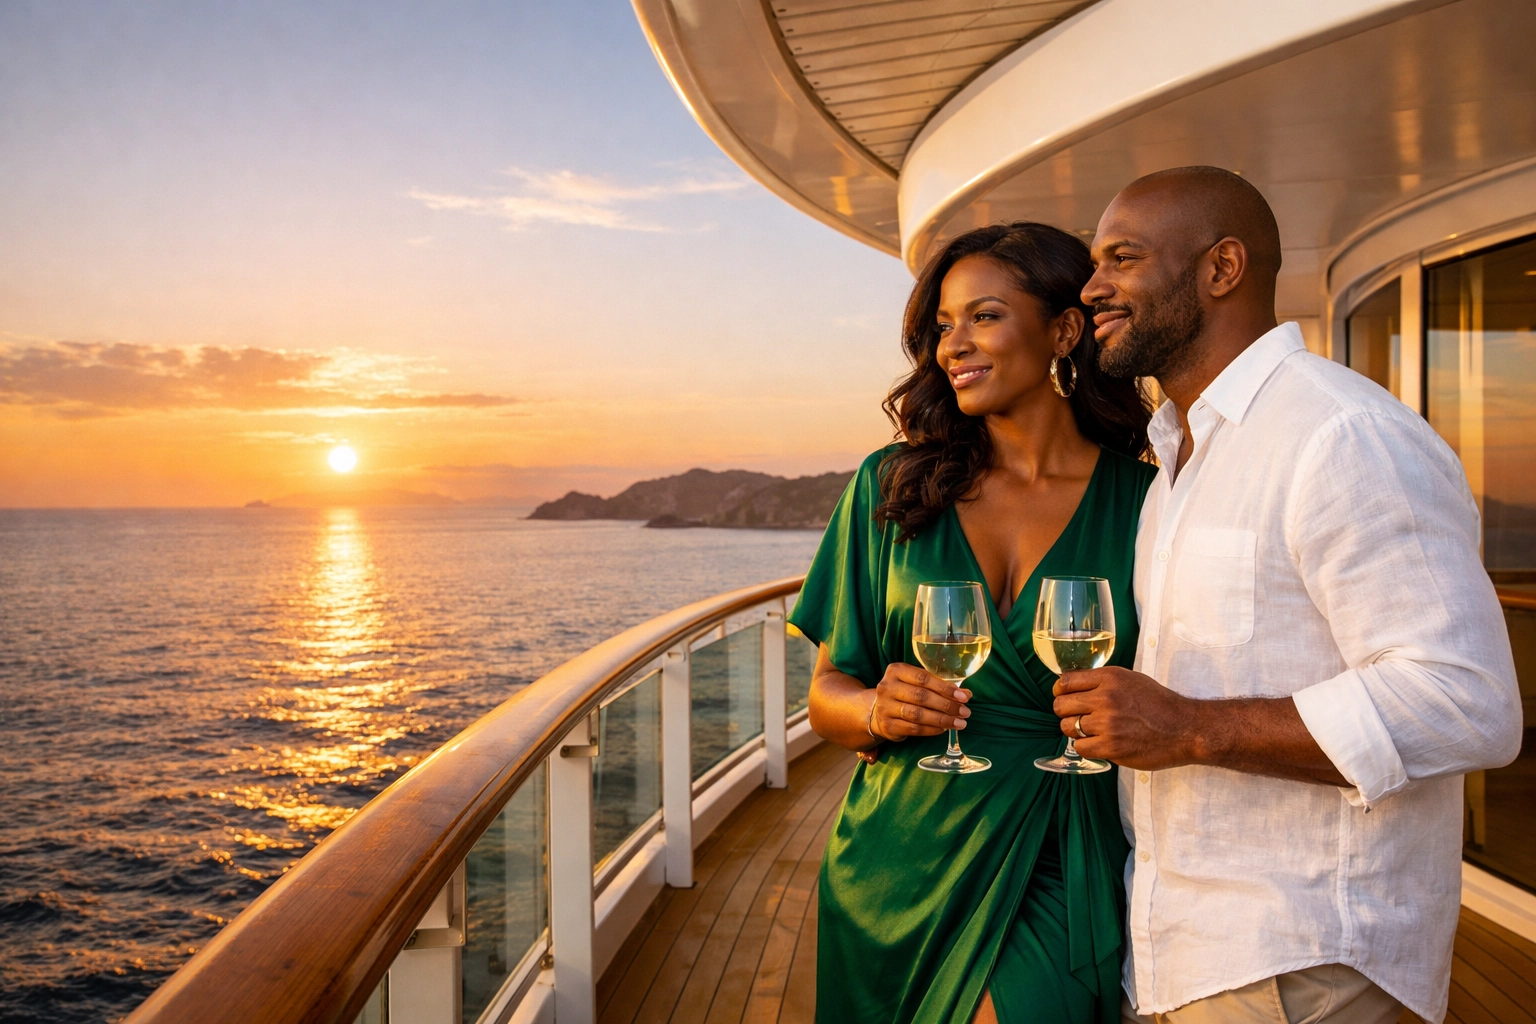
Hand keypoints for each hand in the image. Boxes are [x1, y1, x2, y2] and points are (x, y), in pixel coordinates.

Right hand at [868, 662, 970, 746]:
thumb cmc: (904, 693)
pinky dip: (931, 730)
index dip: (945, 688)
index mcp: (896, 671)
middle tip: (964, 712)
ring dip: (942, 719)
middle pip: (921, 696)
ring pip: (918, 715)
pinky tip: (943, 729)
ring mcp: (885, 707)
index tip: (963, 696)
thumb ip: (939, 686)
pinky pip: (913, 729)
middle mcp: (887, 687)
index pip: (923, 678)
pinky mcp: (887, 726)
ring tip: (959, 723)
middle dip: (946, 705)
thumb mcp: (917, 683)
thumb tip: (966, 694)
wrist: (878, 711)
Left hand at [1051, 666, 1197, 770]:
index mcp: (1110, 678)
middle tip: (1076, 717)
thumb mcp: (1131, 680)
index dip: (1060, 691)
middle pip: (1061, 705)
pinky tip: (1098, 744)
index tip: (1064, 697)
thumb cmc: (1159, 704)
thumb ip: (1103, 682)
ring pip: (1068, 727)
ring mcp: (1107, 723)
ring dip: (1075, 731)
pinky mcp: (1111, 747)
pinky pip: (1080, 747)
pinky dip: (1086, 747)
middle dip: (1065, 712)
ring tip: (1090, 732)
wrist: (1185, 728)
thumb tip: (1074, 687)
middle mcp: (1105, 698)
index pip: (1066, 681)